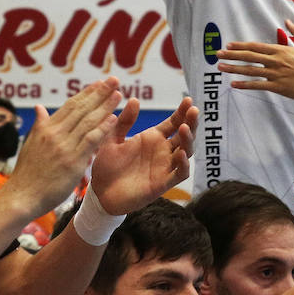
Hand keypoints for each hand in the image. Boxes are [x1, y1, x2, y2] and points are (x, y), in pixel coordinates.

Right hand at [1, 79, 120, 214]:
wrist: (22, 196)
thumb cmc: (27, 173)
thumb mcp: (30, 144)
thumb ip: (39, 125)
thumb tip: (40, 108)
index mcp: (45, 128)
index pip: (70, 105)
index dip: (86, 93)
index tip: (99, 83)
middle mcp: (55, 134)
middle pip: (81, 108)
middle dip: (100, 93)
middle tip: (114, 80)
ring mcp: (64, 147)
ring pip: (88, 121)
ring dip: (105, 107)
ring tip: (118, 95)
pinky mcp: (72, 161)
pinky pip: (90, 141)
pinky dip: (102, 128)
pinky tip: (114, 118)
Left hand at [90, 96, 198, 214]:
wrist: (100, 194)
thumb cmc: (106, 166)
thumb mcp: (112, 140)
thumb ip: (124, 121)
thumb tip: (135, 100)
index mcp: (152, 138)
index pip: (173, 122)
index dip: (182, 112)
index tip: (188, 99)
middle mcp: (162, 151)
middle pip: (184, 135)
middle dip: (191, 122)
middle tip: (193, 110)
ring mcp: (164, 167)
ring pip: (186, 152)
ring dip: (188, 140)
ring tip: (185, 128)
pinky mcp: (162, 183)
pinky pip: (179, 173)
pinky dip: (183, 164)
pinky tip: (181, 154)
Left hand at [218, 21, 293, 99]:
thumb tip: (287, 20)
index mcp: (280, 50)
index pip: (256, 47)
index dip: (241, 46)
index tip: (229, 45)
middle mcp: (275, 61)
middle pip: (249, 56)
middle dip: (232, 55)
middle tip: (218, 54)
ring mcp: (275, 74)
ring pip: (250, 70)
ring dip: (234, 68)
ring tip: (221, 67)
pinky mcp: (277, 87)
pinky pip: (258, 85)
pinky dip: (245, 85)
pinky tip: (234, 84)